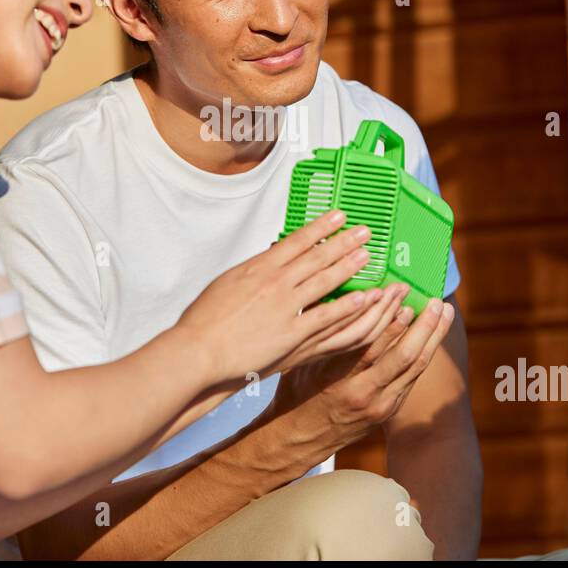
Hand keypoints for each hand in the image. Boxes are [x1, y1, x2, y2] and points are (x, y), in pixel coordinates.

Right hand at [175, 210, 390, 382]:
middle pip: (317, 257)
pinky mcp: (293, 335)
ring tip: (367, 256)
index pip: (297, 240)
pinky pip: (327, 317)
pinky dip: (347, 306)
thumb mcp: (227, 283)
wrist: (199, 350)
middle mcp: (275, 283)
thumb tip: (269, 259)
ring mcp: (286, 308)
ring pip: (326, 282)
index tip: (337, 216)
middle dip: (343, 242)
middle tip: (364, 231)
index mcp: (258, 267)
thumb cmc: (205, 321)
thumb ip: (253, 271)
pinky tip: (364, 298)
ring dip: (349, 267)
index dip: (321, 227)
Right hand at [266, 295, 455, 456]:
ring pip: (415, 367)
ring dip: (433, 338)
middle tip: (436, 301)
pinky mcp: (388, 411)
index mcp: (336, 377)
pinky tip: (433, 335)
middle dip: (424, 325)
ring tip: (445, 312)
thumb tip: (335, 289)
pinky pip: (412, 378)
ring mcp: (379, 405)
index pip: (370, 340)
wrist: (300, 440)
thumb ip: (323, 329)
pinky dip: (424, 354)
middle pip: (403, 355)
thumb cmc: (296, 393)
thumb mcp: (302, 360)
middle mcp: (362, 392)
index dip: (389, 314)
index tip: (401, 290)